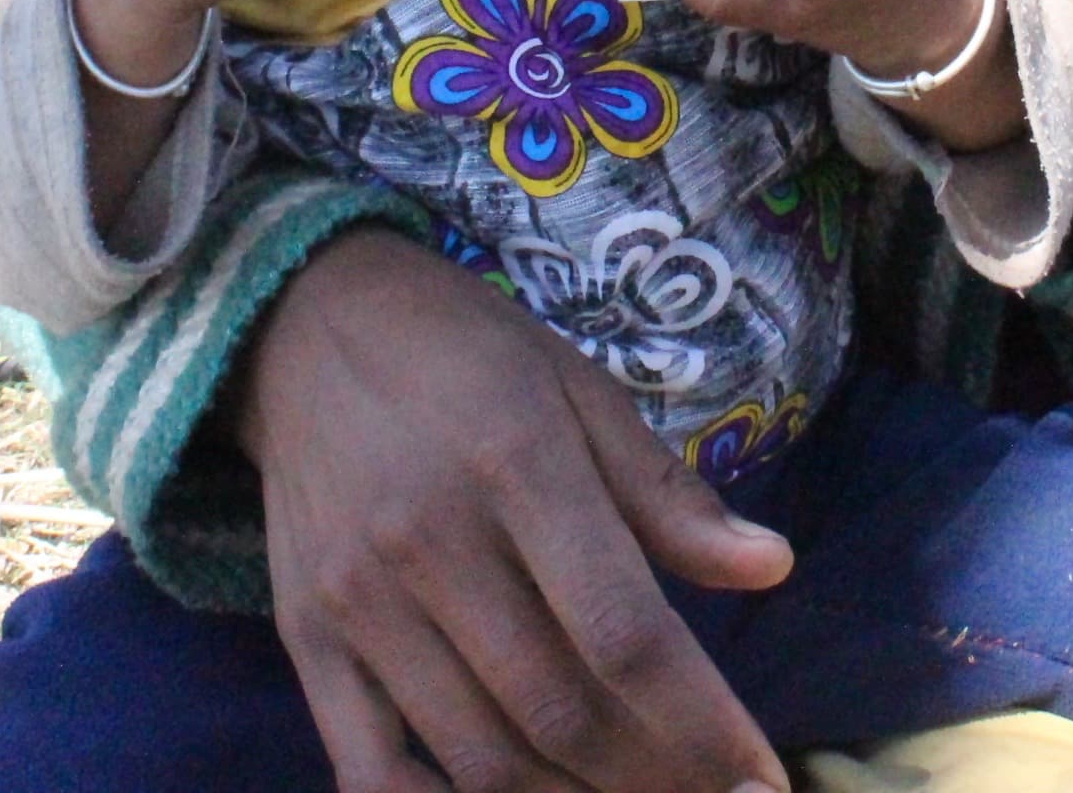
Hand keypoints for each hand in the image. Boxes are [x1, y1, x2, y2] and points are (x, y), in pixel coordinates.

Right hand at [240, 230, 794, 792]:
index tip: (762, 778)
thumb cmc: (464, 352)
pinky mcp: (305, 641)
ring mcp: (360, 602)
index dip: (703, 725)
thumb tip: (772, 568)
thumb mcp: (580, 389)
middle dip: (658, 779)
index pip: (624, 635)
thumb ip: (668, 494)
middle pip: (561, 713)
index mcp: (518, 464)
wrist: (301, 325)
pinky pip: (372, 774)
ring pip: (481, 760)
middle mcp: (432, 543)